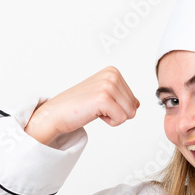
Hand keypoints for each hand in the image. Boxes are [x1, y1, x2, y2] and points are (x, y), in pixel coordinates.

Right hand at [24, 66, 140, 145]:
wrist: (56, 114)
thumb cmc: (78, 106)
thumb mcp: (103, 96)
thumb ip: (121, 98)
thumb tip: (138, 104)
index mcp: (113, 71)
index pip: (134, 100)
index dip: (118, 108)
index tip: (99, 103)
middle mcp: (112, 75)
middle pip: (134, 107)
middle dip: (117, 113)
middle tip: (96, 108)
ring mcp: (108, 85)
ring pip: (130, 113)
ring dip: (113, 117)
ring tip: (95, 110)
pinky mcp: (104, 98)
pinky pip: (122, 119)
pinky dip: (110, 122)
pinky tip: (94, 114)